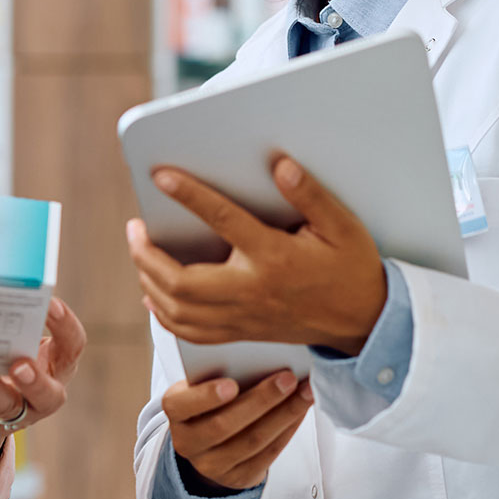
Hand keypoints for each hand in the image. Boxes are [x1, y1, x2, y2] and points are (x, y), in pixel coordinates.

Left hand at [0, 299, 85, 498]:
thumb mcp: (3, 333)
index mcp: (53, 363)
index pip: (73, 346)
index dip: (66, 326)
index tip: (50, 302)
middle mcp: (39, 393)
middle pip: (51, 395)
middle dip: (36, 380)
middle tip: (20, 362)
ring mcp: (12, 414)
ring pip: (7, 406)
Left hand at [127, 156, 386, 355]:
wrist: (364, 321)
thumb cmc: (351, 269)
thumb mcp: (342, 226)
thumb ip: (310, 195)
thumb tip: (280, 166)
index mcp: (274, 258)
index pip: (223, 221)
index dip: (190, 195)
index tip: (162, 175)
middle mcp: (252, 291)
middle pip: (182, 281)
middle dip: (146, 254)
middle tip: (134, 228)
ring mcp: (243, 317)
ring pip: (179, 311)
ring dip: (149, 281)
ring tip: (139, 253)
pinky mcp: (241, 332)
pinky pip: (190, 332)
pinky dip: (164, 314)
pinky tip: (152, 295)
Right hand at [164, 370, 314, 490]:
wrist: (208, 442)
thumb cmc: (210, 399)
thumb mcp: (202, 384)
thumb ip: (220, 373)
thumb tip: (262, 357)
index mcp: (175, 411)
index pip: (183, 405)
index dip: (206, 397)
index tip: (231, 384)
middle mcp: (188, 442)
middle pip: (224, 425)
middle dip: (261, 400)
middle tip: (288, 378)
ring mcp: (212, 465)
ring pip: (252, 441)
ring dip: (284, 414)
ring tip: (306, 392)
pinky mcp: (239, 478)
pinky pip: (268, 454)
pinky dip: (288, 430)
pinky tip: (301, 411)